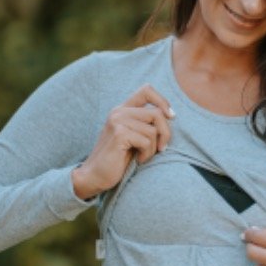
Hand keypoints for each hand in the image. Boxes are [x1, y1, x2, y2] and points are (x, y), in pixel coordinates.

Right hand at [71, 84, 174, 198]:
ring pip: (153, 129)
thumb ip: (146, 123)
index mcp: (123, 109)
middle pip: (157, 112)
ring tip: (143, 156)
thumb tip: (171, 116)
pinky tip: (138, 160)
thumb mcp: (134, 137)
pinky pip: (147, 141)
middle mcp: (119, 112)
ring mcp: (117, 121)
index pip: (147, 90)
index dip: (163, 101)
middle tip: (161, 148)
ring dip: (154, 148)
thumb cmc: (118, 159)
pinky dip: (147, 154)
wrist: (94, 176)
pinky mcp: (119, 134)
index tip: (170, 117)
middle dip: (166, 133)